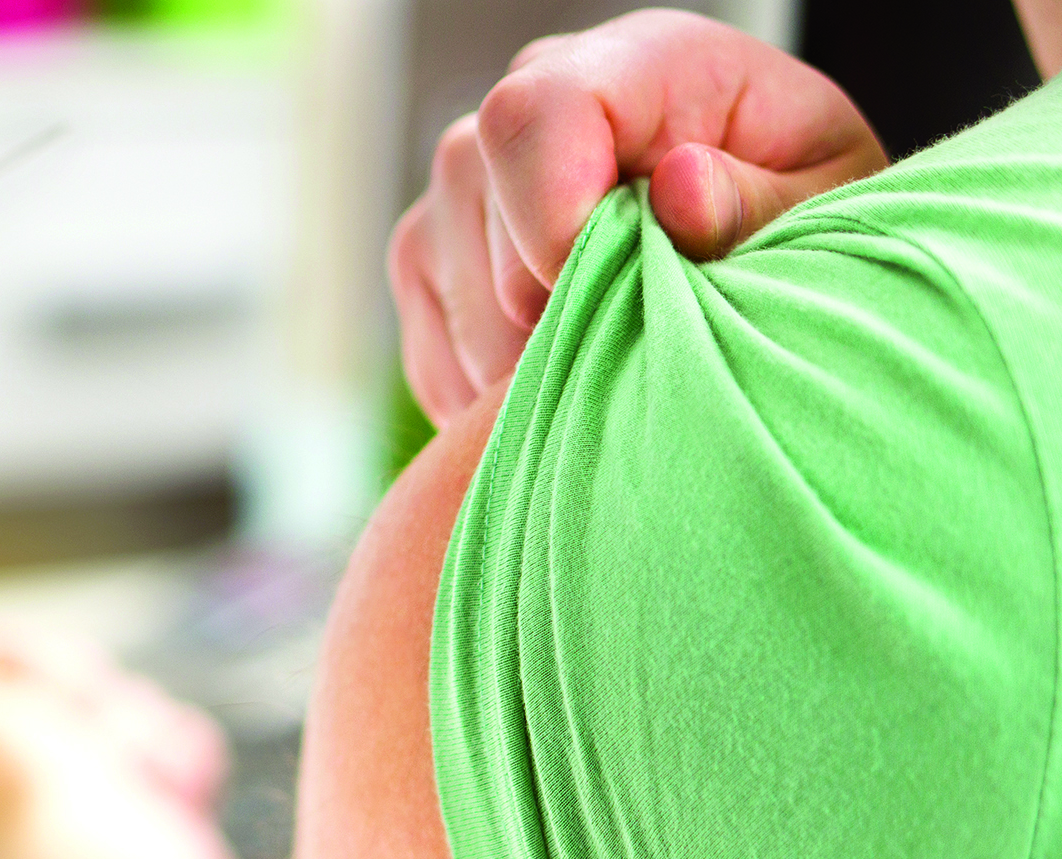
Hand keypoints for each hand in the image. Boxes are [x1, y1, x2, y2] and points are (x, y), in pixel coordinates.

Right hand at [389, 8, 886, 422]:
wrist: (760, 245)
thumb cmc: (798, 218)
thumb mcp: (823, 205)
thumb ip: (757, 200)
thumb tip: (679, 188)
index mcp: (637, 65)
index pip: (530, 117)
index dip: (552, 220)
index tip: (615, 291)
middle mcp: (530, 107)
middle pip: (478, 213)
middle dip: (552, 313)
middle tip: (639, 350)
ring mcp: (465, 188)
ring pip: (455, 296)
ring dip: (526, 367)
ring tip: (615, 369)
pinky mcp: (430, 260)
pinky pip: (433, 349)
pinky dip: (491, 397)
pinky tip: (565, 386)